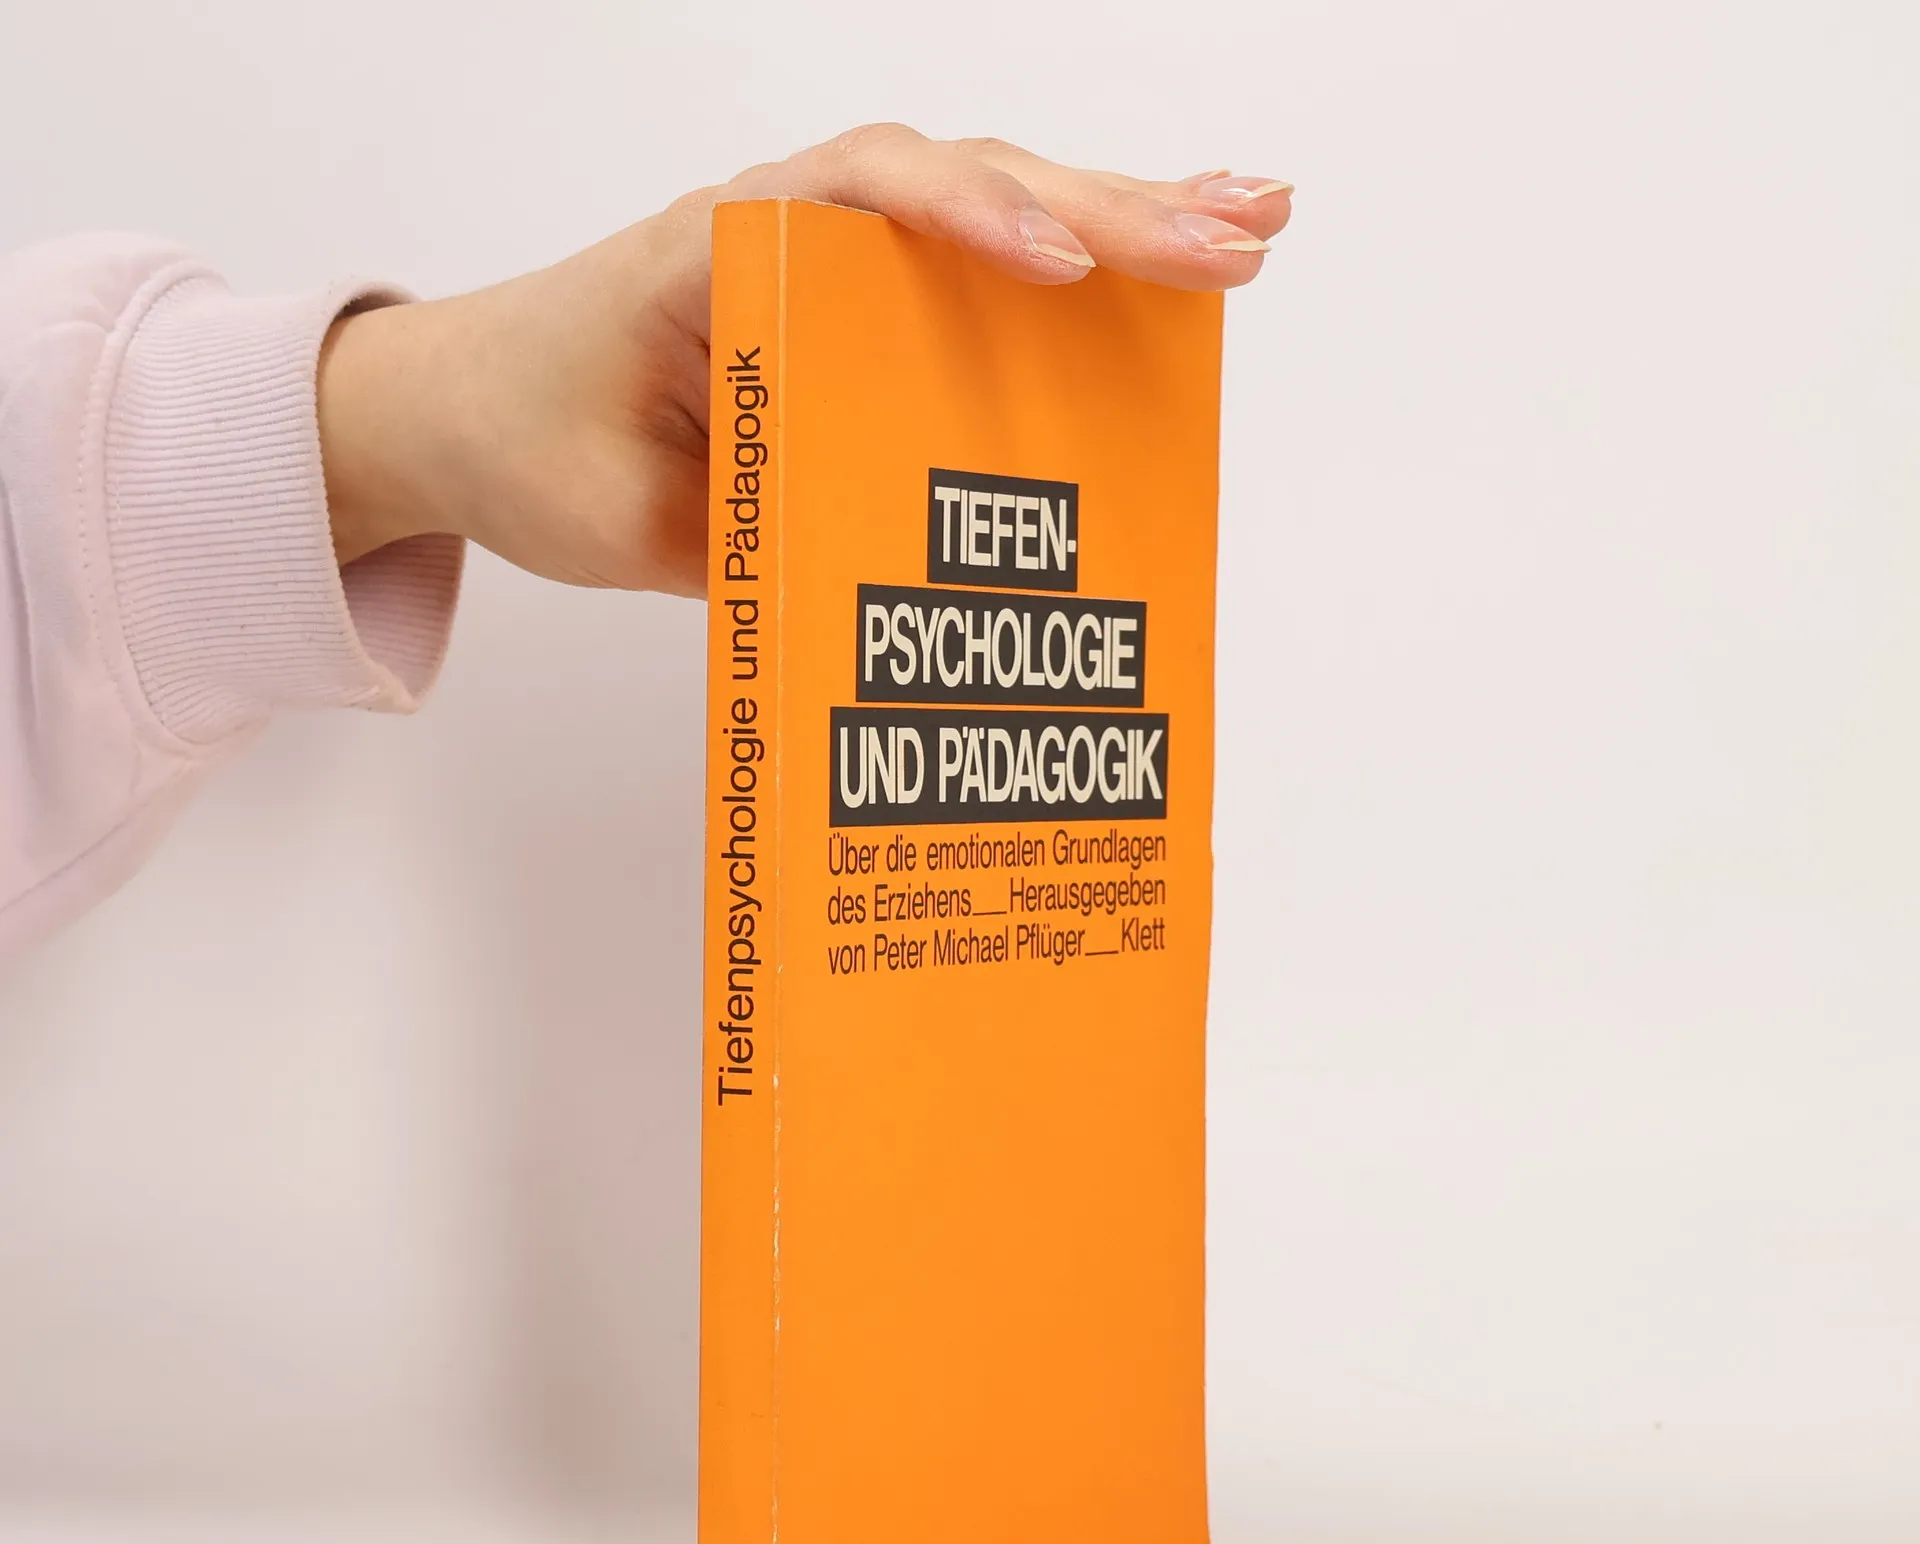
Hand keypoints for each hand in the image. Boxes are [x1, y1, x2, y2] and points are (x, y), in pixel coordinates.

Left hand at [316, 125, 1291, 592]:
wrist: (466, 410)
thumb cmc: (533, 447)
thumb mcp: (620, 519)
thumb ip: (742, 534)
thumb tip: (887, 589)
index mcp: (714, 253)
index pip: (856, 204)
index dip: (968, 227)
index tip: (1057, 272)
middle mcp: (785, 227)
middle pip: (962, 187)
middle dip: (1105, 213)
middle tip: (1230, 242)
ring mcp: (829, 254)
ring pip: (989, 207)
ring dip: (1121, 215)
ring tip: (1249, 230)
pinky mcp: (855, 298)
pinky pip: (972, 264)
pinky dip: (1073, 262)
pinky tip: (1162, 277)